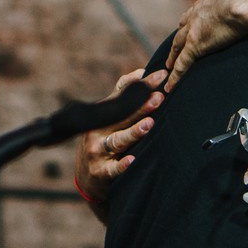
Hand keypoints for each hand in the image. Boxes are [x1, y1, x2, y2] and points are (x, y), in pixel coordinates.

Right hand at [73, 67, 165, 218]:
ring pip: (118, 140)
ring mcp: (97, 151)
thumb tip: (142, 71)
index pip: (122, 94)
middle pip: (122, 116)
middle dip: (141, 106)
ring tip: (149, 124)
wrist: (86, 176)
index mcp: (103, 115)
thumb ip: (123, 96)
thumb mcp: (109, 119)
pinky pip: (112, 169)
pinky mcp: (100, 172)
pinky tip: (132, 160)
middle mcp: (98, 130)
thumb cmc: (103, 140)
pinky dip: (122, 165)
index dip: (141, 84)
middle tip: (158, 97)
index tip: (162, 74)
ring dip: (134, 132)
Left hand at [165, 0, 247, 89]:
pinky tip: (170, 86)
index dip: (200, 13)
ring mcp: (196, 28)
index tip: (198, 18)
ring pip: (179, 45)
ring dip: (173, 56)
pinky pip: (183, 64)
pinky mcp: (197, 45)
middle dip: (182, 33)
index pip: (203, 5)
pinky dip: (176, 76)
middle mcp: (200, 9)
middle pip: (186, 23)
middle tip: (177, 42)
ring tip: (167, 66)